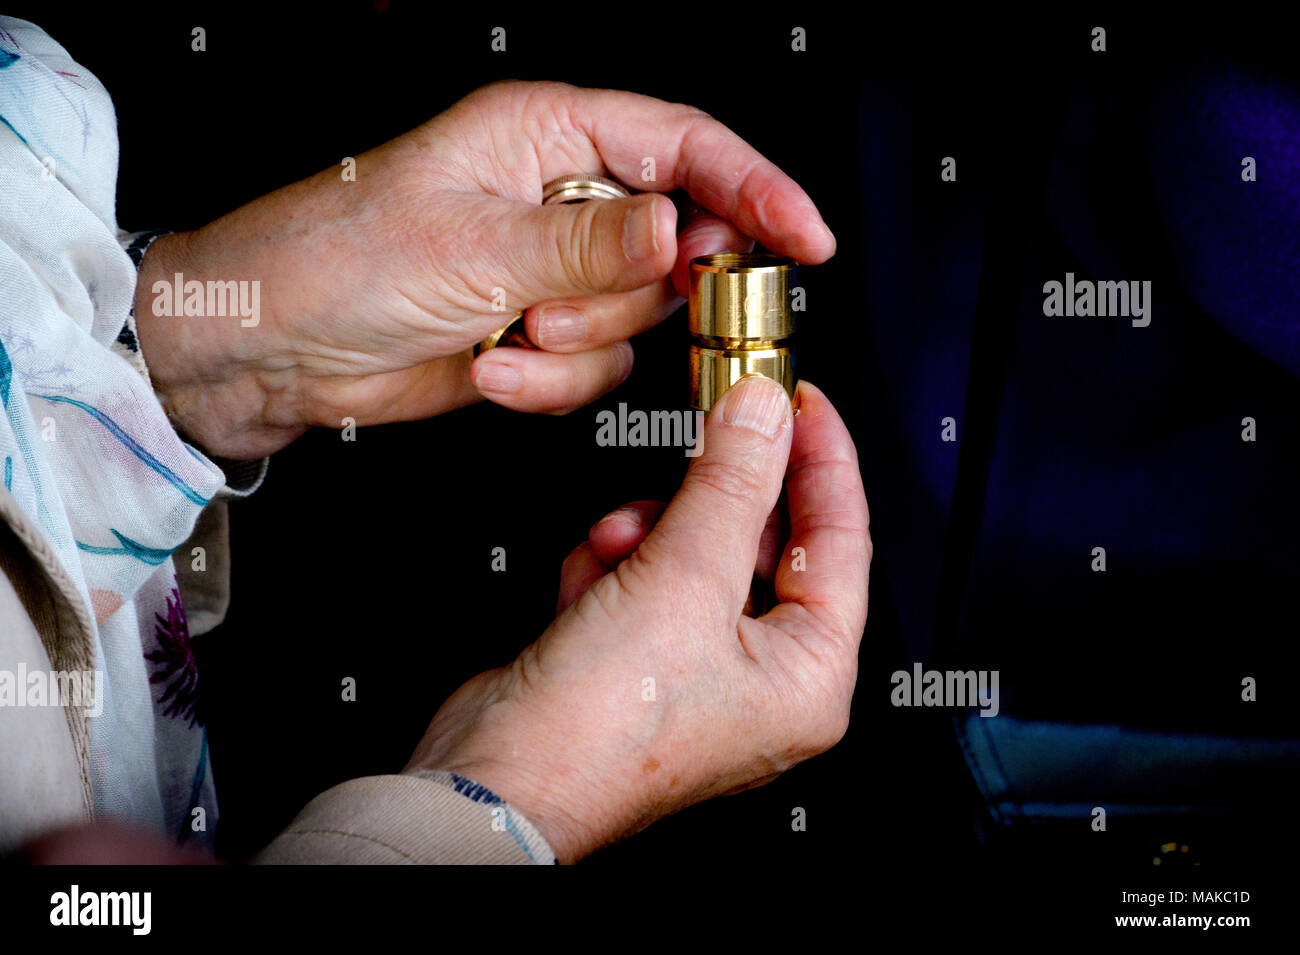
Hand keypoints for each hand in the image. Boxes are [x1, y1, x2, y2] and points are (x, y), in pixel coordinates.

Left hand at [133, 81, 835, 458]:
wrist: (273, 347)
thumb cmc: (336, 257)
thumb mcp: (474, 242)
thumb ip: (592, 244)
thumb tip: (684, 231)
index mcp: (547, 136)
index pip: (683, 147)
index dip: (754, 188)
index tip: (804, 237)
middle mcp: (559, 200)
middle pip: (675, 242)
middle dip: (641, 291)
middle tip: (587, 307)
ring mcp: (550, 272)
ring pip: (635, 319)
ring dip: (578, 343)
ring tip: (508, 331)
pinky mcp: (536, 334)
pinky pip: (591, 370)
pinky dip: (547, 381)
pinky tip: (490, 365)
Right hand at [405, 377, 869, 861]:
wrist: (493, 778)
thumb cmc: (602, 732)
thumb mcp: (684, 580)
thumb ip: (732, 484)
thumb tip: (764, 414)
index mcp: (809, 677)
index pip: (839, 541)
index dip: (822, 459)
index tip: (799, 401)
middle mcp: (761, 680)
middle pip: (757, 542)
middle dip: (708, 500)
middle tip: (701, 439)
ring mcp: (694, 669)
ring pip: (690, 551)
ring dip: (646, 535)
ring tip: (616, 547)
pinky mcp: (635, 658)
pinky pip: (640, 578)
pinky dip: (608, 568)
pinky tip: (585, 586)